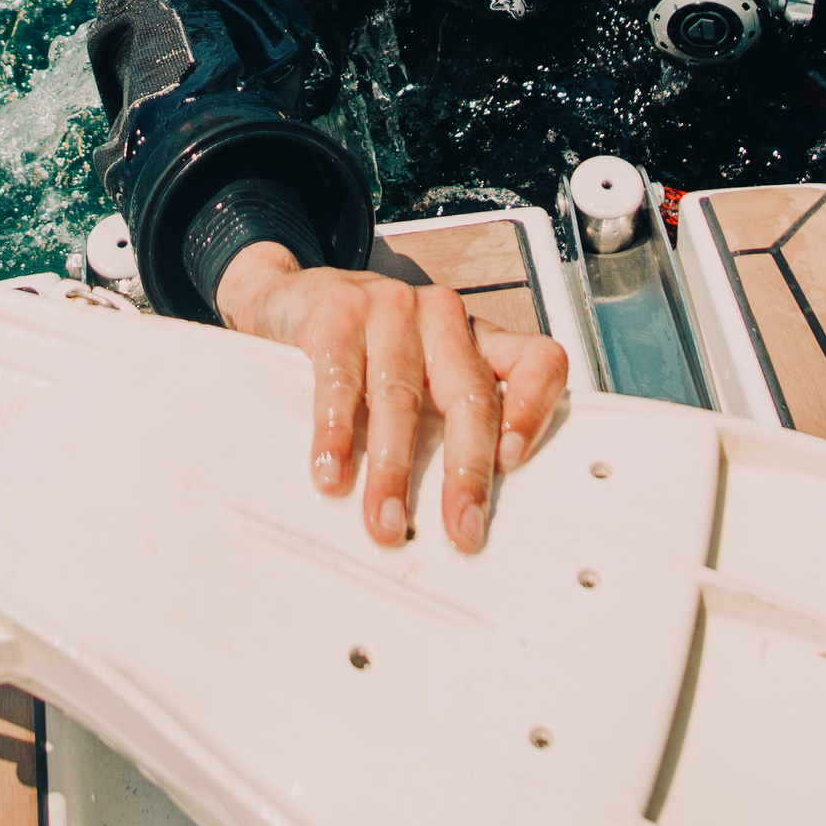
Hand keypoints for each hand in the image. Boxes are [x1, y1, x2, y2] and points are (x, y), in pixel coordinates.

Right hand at [213, 242, 567, 553]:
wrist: (290, 295)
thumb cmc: (367, 349)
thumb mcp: (421, 376)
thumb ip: (443, 426)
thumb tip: (458, 513)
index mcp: (475, 338)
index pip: (536, 360)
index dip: (535, 409)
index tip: (515, 461)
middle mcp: (442, 317)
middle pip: (469, 397)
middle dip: (465, 474)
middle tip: (460, 529)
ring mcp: (390, 309)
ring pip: (401, 399)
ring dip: (393, 471)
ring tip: (385, 521)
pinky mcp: (337, 313)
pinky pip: (341, 382)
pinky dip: (337, 435)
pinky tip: (332, 472)